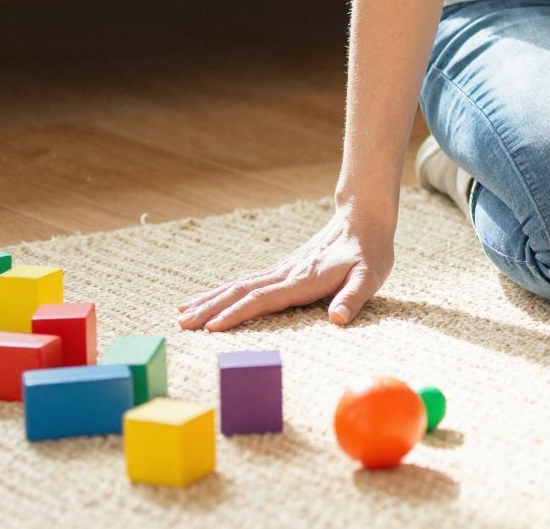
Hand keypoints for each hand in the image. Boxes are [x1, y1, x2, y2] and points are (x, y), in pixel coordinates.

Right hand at [177, 204, 394, 330]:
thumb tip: (336, 319)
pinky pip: (247, 282)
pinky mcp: (282, 269)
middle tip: (180, 325)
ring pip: (239, 285)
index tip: (211, 327)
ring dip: (210, 299)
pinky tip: (210, 299)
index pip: (264, 298)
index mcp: (303, 279)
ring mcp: (282, 270)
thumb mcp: (369, 277)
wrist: (364, 220)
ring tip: (181, 314)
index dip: (237, 313)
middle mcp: (286, 274)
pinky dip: (224, 292)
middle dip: (211, 309)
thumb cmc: (369, 253)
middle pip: (241, 291)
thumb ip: (353, 298)